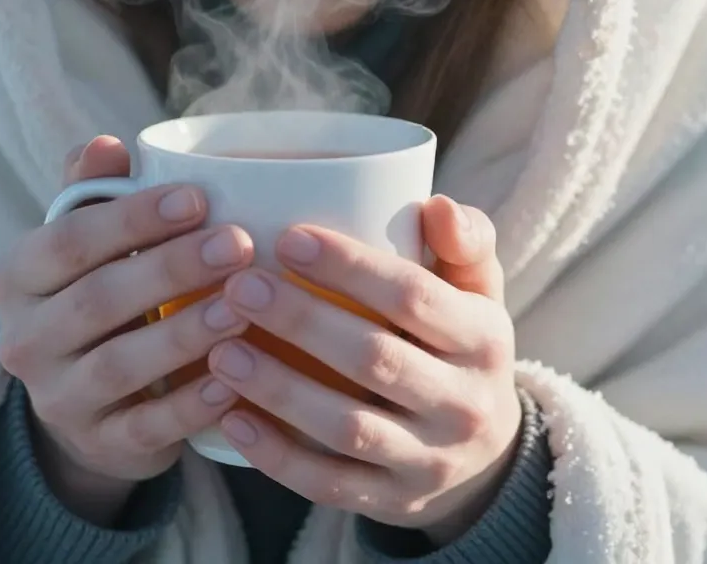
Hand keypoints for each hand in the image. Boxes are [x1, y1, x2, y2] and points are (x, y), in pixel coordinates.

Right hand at [0, 136, 253, 522]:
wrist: (86, 403)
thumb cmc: (100, 296)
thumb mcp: (87, 244)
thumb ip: (94, 192)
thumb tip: (105, 144)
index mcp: (18, 276)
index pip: (70, 240)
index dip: (133, 218)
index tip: (198, 198)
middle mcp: (25, 340)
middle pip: (99, 300)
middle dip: (171, 268)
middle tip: (239, 243)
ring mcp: (58, 399)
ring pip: (120, 365)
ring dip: (185, 334)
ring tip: (243, 306)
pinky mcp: (100, 444)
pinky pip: (147, 427)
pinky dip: (190, 406)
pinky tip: (233, 382)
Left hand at [205, 196, 521, 542]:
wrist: (485, 456)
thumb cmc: (460, 346)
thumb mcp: (479, 292)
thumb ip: (464, 241)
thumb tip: (435, 204)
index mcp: (484, 339)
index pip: (414, 297)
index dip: (350, 267)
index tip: (288, 238)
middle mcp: (463, 404)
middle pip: (375, 359)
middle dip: (301, 321)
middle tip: (239, 287)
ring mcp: (428, 461)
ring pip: (347, 427)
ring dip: (279, 389)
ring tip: (221, 352)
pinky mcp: (391, 502)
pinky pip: (329, 483)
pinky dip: (277, 456)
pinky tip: (231, 419)